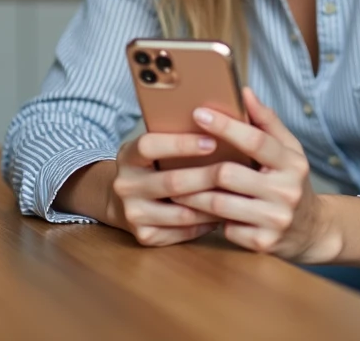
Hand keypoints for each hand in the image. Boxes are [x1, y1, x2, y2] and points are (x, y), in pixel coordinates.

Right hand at [106, 132, 225, 246]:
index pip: (150, 146)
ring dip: (213, 204)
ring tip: (238, 194)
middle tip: (236, 170)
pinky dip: (206, 223)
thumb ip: (177, 136)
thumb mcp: (155, 147)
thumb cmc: (152, 165)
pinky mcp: (145, 236)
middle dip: (207, 176)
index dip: (181, 144)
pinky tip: (224, 213)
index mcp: (128, 156)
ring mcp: (133, 214)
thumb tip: (222, 123)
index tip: (212, 141)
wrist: (121, 201)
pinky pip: (183, 232)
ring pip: (182, 212)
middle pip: (172, 182)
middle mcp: (125, 186)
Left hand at [172, 88, 337, 262]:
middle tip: (173, 161)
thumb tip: (244, 92)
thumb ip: (267, 121)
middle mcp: (287, 191)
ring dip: (195, 196)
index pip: (256, 140)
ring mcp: (276, 220)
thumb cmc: (292, 182)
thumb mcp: (289, 151)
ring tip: (178, 188)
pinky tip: (204, 214)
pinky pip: (226, 229)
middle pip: (229, 174)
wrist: (313, 230)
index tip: (199, 113)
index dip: (225, 126)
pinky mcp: (264, 244)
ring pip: (220, 204)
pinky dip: (213, 221)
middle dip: (198, 168)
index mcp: (292, 163)